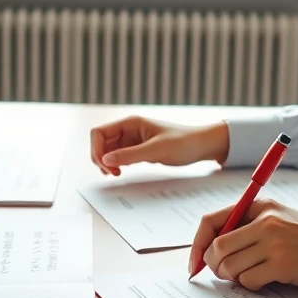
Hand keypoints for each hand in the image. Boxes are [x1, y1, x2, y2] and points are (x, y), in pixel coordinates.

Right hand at [90, 116, 228, 175]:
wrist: (202, 146)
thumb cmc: (184, 142)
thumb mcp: (156, 150)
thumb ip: (130, 155)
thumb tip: (105, 160)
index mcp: (130, 123)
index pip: (99, 132)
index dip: (96, 149)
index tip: (105, 166)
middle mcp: (128, 130)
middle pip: (100, 142)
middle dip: (100, 158)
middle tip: (111, 174)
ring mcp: (132, 140)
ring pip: (108, 151)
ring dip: (106, 163)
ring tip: (116, 174)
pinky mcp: (138, 150)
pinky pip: (118, 156)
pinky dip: (115, 165)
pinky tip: (121, 172)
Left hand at [189, 198, 297, 291]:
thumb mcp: (284, 222)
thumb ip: (252, 228)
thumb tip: (212, 252)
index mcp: (262, 205)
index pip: (211, 221)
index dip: (197, 245)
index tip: (195, 264)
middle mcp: (265, 220)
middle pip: (215, 248)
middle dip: (214, 268)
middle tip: (226, 277)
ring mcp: (274, 242)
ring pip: (229, 267)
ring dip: (234, 279)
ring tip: (253, 277)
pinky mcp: (283, 264)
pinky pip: (248, 281)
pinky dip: (252, 287)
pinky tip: (269, 282)